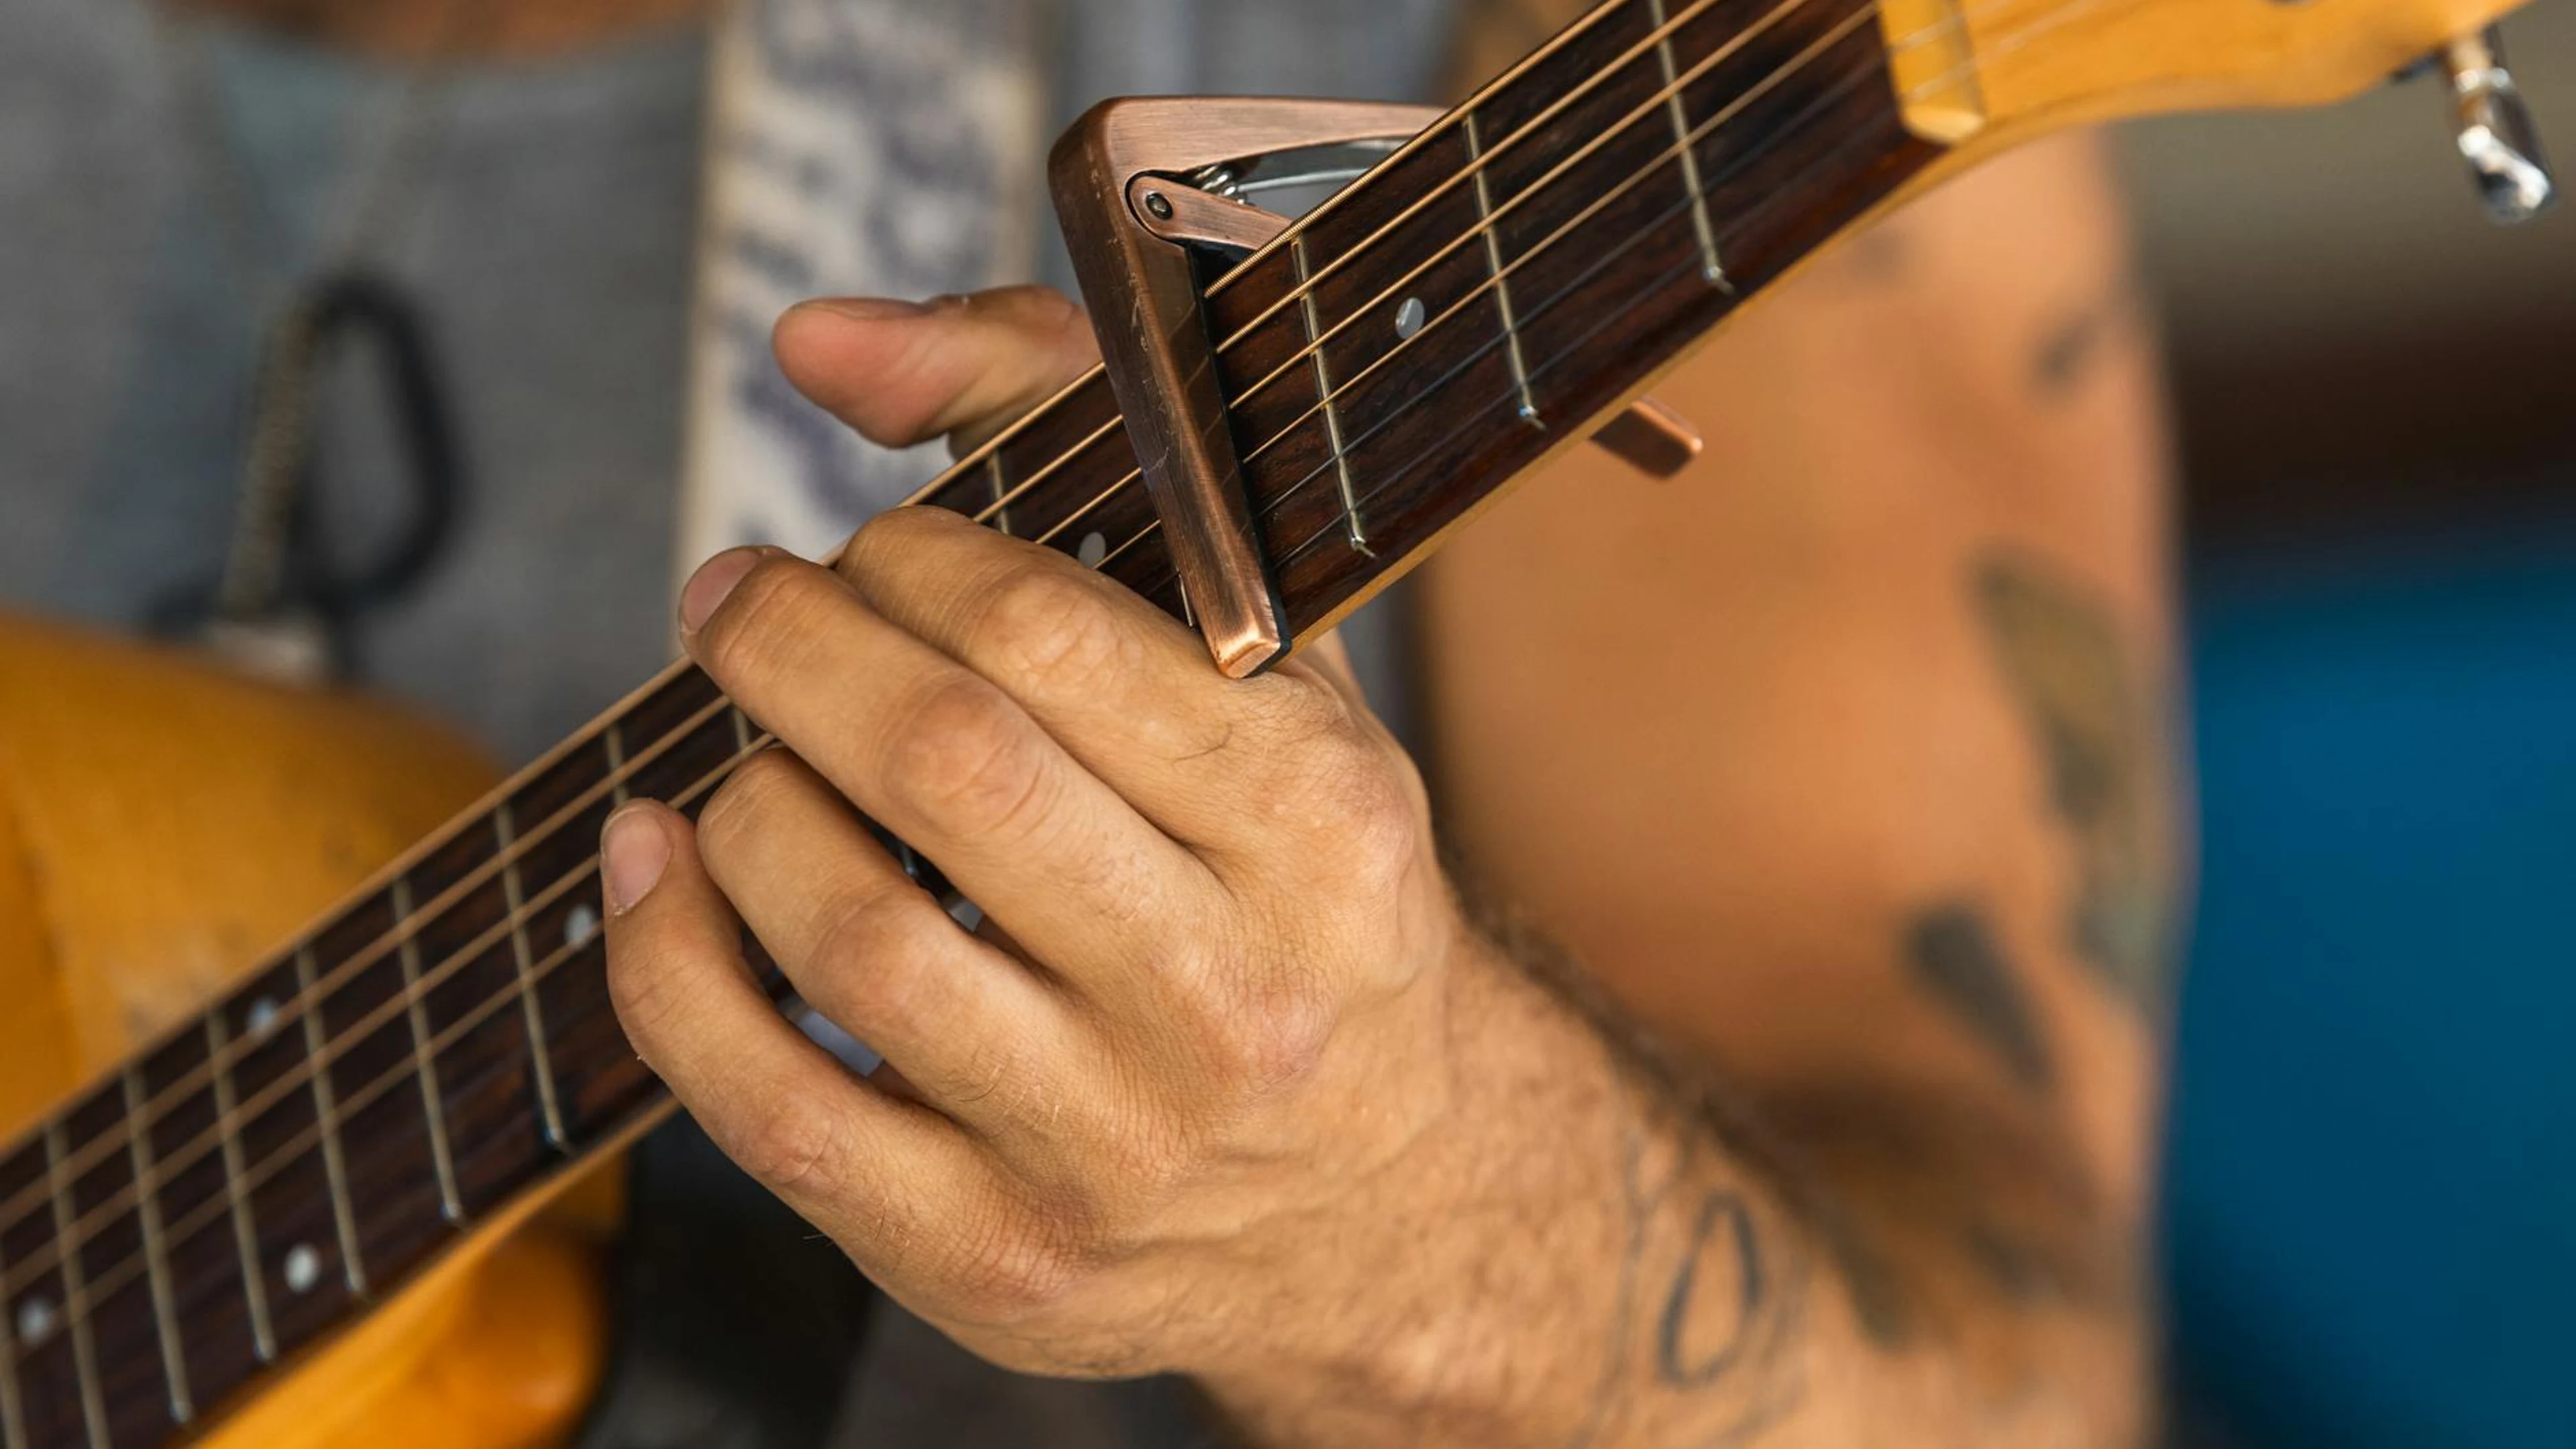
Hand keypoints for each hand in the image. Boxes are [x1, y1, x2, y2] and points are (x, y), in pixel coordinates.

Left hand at [598, 288, 1491, 1386]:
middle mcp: (1235, 993)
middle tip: (737, 603)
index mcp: (1323, 820)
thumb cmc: (1293, 898)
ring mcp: (1113, 1147)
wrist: (1375, 1206)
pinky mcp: (994, 1263)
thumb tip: (820, 339)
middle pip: (939, 765)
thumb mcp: (1265, 671)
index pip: (1054, 634)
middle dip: (785, 643)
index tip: (865, 549)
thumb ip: (1072, 442)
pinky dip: (662, 965)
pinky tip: (651, 869)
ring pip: (846, 932)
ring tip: (745, 757)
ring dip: (738, 800)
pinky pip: (769, 1107)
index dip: (907, 555)